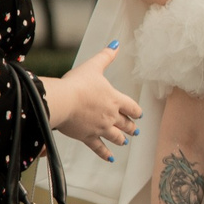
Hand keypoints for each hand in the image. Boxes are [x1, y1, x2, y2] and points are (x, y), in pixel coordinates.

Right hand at [45, 45, 141, 160]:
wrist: (63, 101)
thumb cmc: (77, 83)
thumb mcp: (94, 66)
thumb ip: (106, 56)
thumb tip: (116, 44)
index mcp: (114, 99)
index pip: (132, 107)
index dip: (136, 111)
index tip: (139, 114)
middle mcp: (111, 116)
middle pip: (126, 124)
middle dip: (131, 127)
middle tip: (134, 130)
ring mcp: (100, 128)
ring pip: (116, 137)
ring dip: (121, 139)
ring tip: (125, 142)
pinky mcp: (88, 137)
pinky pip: (99, 148)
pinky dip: (106, 154)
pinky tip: (111, 158)